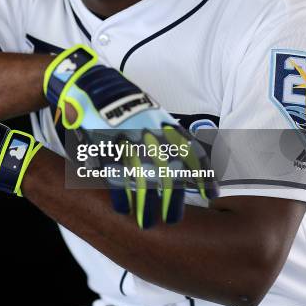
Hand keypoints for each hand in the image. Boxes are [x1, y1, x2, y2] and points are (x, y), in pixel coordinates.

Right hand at [44, 45, 218, 226]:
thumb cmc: (124, 101)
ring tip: (148, 222)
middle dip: (172, 199)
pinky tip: (123, 210)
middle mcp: (148, 133)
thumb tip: (189, 153)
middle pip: (167, 173)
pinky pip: (113, 173)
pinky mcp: (103, 145)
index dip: (203, 175)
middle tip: (174, 219)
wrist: (92, 83)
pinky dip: (119, 194)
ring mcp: (125, 140)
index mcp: (162, 123)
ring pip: (141, 178)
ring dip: (146, 204)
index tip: (213, 195)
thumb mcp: (151, 110)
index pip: (190, 152)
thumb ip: (168, 130)